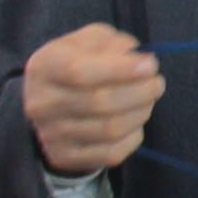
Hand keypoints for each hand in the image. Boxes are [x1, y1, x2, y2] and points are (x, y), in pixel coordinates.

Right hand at [25, 23, 164, 176]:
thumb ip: (117, 45)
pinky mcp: (65, 156)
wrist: (52, 101)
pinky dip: (133, 137)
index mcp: (45, 66)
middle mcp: (41, 102)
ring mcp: (50, 134)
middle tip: (157, 84)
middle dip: (140, 92)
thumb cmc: (81, 62)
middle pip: (100, 102)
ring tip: (147, 101)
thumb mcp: (93, 41)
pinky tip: (134, 123)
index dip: (121, 70)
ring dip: (141, 113)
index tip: (150, 66)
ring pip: (110, 129)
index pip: (80, 72)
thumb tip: (143, 63)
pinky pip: (112, 153)